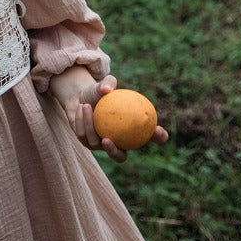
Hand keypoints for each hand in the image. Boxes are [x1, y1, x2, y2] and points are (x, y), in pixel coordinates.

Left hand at [50, 67, 169, 162]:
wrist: (80, 96)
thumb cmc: (98, 92)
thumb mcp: (103, 86)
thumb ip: (108, 83)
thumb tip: (107, 89)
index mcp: (132, 132)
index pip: (150, 137)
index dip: (158, 137)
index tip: (159, 131)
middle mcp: (118, 143)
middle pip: (119, 157)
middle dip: (113, 153)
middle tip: (106, 140)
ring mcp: (101, 146)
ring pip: (95, 142)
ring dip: (89, 124)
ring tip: (86, 105)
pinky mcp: (86, 143)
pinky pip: (83, 135)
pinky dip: (82, 120)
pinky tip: (81, 107)